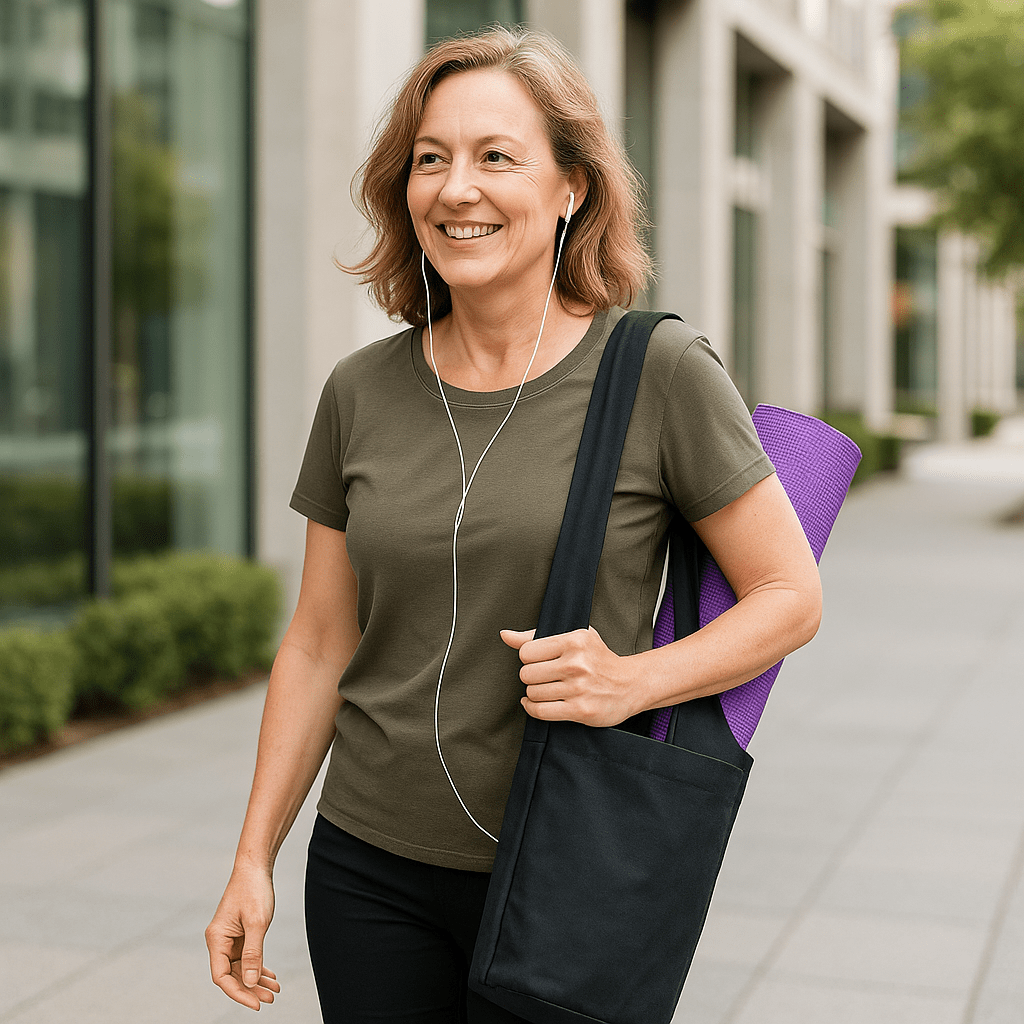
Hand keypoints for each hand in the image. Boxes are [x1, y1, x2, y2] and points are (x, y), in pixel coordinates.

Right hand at [205, 864, 281, 1010]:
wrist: (256, 866)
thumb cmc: (253, 889)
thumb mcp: (257, 923)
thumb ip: (253, 953)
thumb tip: (250, 982)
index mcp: (217, 939)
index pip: (221, 976)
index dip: (238, 993)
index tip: (256, 1003)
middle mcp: (219, 941)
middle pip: (232, 975)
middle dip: (250, 989)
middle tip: (270, 999)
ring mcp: (229, 938)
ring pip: (241, 968)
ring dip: (256, 980)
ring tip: (274, 990)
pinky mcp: (240, 934)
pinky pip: (246, 957)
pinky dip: (258, 966)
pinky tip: (270, 976)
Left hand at [501, 626, 643, 726]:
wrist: (630, 684)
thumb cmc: (599, 658)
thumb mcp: (573, 637)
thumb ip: (536, 636)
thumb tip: (505, 635)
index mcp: (574, 641)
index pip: (526, 651)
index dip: (528, 658)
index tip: (539, 661)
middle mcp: (576, 664)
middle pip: (526, 674)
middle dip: (531, 677)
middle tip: (544, 676)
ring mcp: (578, 688)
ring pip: (532, 693)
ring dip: (534, 694)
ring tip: (547, 689)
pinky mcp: (580, 710)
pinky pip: (541, 712)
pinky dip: (533, 709)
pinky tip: (537, 703)